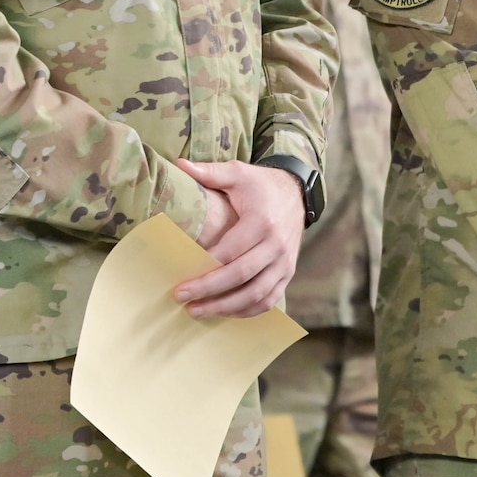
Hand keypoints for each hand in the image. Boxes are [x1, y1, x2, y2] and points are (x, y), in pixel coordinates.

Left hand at [172, 160, 303, 317]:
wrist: (297, 193)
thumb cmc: (260, 185)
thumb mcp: (238, 173)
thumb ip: (210, 172)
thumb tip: (179, 164)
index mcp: (262, 220)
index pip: (230, 252)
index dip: (204, 269)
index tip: (180, 280)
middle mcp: (277, 244)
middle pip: (241, 275)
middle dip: (209, 291)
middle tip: (182, 299)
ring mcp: (285, 262)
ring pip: (256, 294)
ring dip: (226, 307)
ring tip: (198, 311)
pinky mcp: (288, 273)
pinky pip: (269, 299)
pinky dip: (247, 311)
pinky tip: (224, 312)